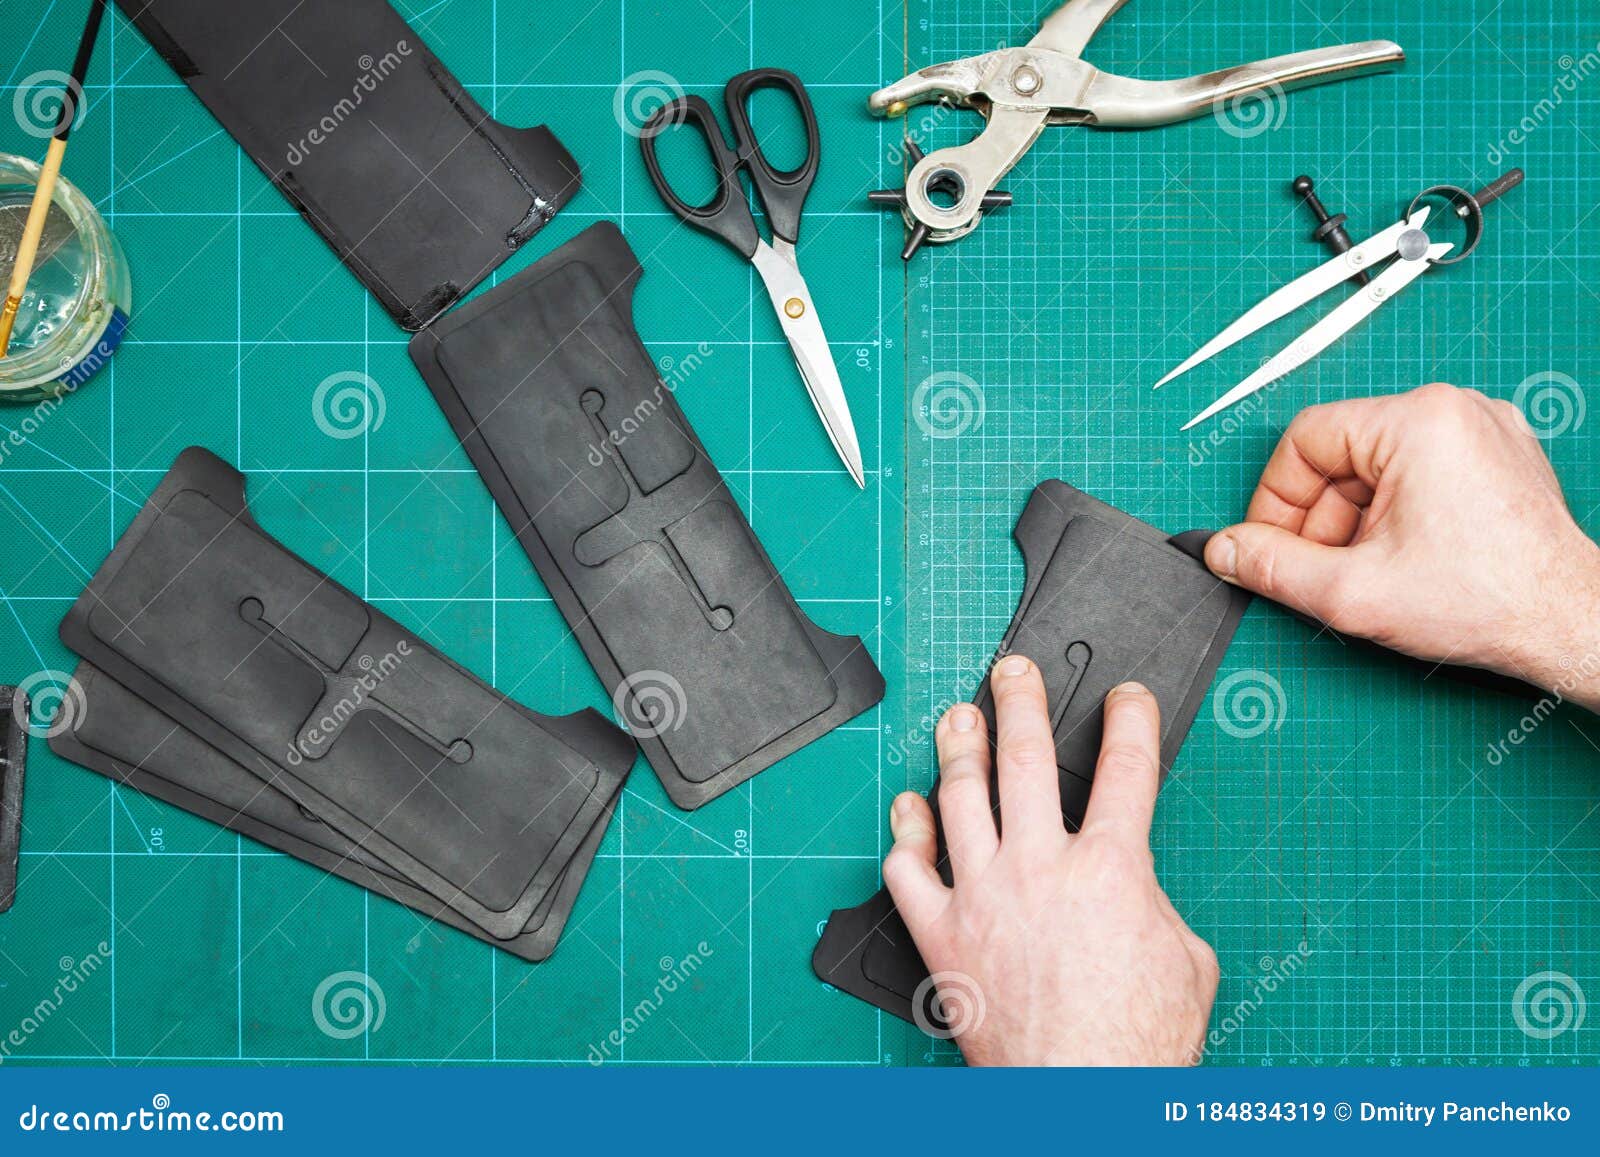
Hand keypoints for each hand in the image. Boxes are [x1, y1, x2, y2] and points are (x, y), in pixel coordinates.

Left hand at [883, 656, 1218, 1065]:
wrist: (1081, 1096)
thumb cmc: (1137, 1044)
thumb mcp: (1186, 958)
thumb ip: (1150, 900)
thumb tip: (1127, 883)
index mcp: (1111, 867)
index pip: (1126, 767)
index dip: (1130, 719)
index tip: (1125, 697)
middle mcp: (1040, 867)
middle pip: (1024, 755)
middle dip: (1020, 699)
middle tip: (1013, 671)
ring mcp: (982, 895)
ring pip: (959, 796)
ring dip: (957, 746)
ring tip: (957, 716)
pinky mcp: (942, 933)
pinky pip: (908, 870)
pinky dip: (906, 834)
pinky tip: (910, 809)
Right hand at [1204, 384, 1599, 708]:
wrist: (1570, 626)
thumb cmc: (1486, 601)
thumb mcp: (1350, 591)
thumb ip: (1271, 567)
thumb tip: (1224, 551)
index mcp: (1417, 421)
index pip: (1306, 439)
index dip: (1275, 498)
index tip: (1268, 544)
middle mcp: (1454, 410)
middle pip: (1343, 455)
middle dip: (1320, 518)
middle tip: (1318, 571)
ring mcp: (1483, 430)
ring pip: (1378, 467)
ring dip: (1355, 521)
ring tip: (1366, 573)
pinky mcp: (1499, 456)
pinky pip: (1420, 472)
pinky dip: (1395, 514)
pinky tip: (1403, 560)